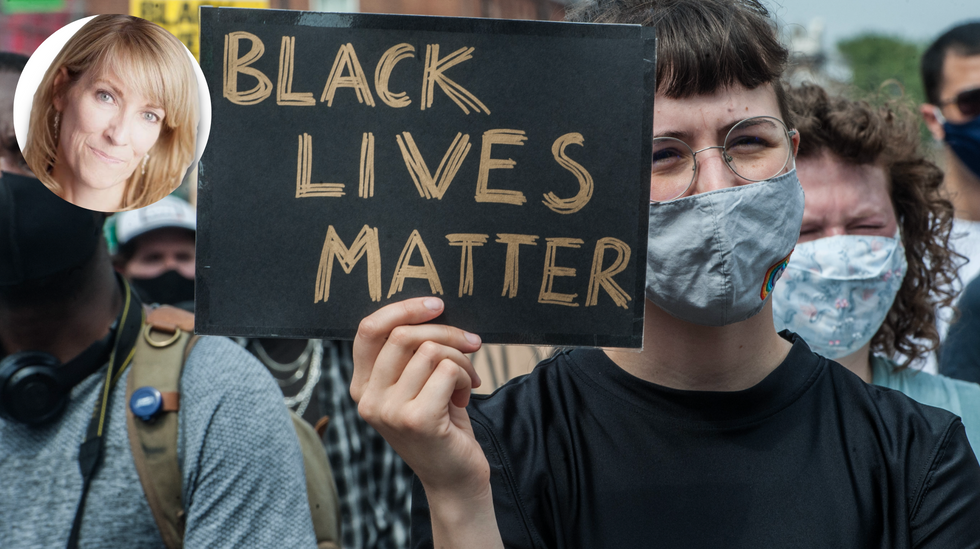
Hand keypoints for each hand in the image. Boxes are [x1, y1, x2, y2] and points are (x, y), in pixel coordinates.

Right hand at [351, 297, 489, 498]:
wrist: (455, 479)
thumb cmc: (441, 427)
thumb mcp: (417, 386)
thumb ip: (411, 354)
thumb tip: (434, 309)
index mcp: (363, 386)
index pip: (369, 330)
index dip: (403, 309)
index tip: (436, 305)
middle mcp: (369, 399)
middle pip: (403, 334)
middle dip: (446, 332)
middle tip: (471, 344)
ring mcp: (390, 411)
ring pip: (430, 351)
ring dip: (460, 359)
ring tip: (467, 381)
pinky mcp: (417, 419)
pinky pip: (447, 370)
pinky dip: (465, 376)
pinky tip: (465, 397)